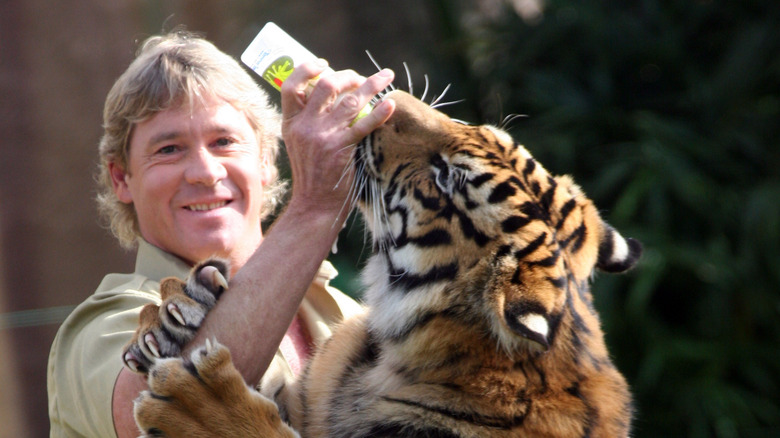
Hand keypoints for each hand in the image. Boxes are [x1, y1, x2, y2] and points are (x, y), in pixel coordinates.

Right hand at [280, 60, 394, 220]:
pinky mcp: (341, 149)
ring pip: (349, 100)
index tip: (323, 64)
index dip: (307, 69)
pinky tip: (391, 104)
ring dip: (371, 85)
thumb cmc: (312, 174)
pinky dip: (380, 112)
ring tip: (386, 77)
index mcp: (290, 123)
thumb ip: (309, 120)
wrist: (315, 205)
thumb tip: (332, 94)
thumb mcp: (300, 144)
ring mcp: (322, 137)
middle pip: (325, 86)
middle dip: (348, 76)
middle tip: (361, 78)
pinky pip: (364, 124)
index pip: (291, 86)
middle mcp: (304, 126)